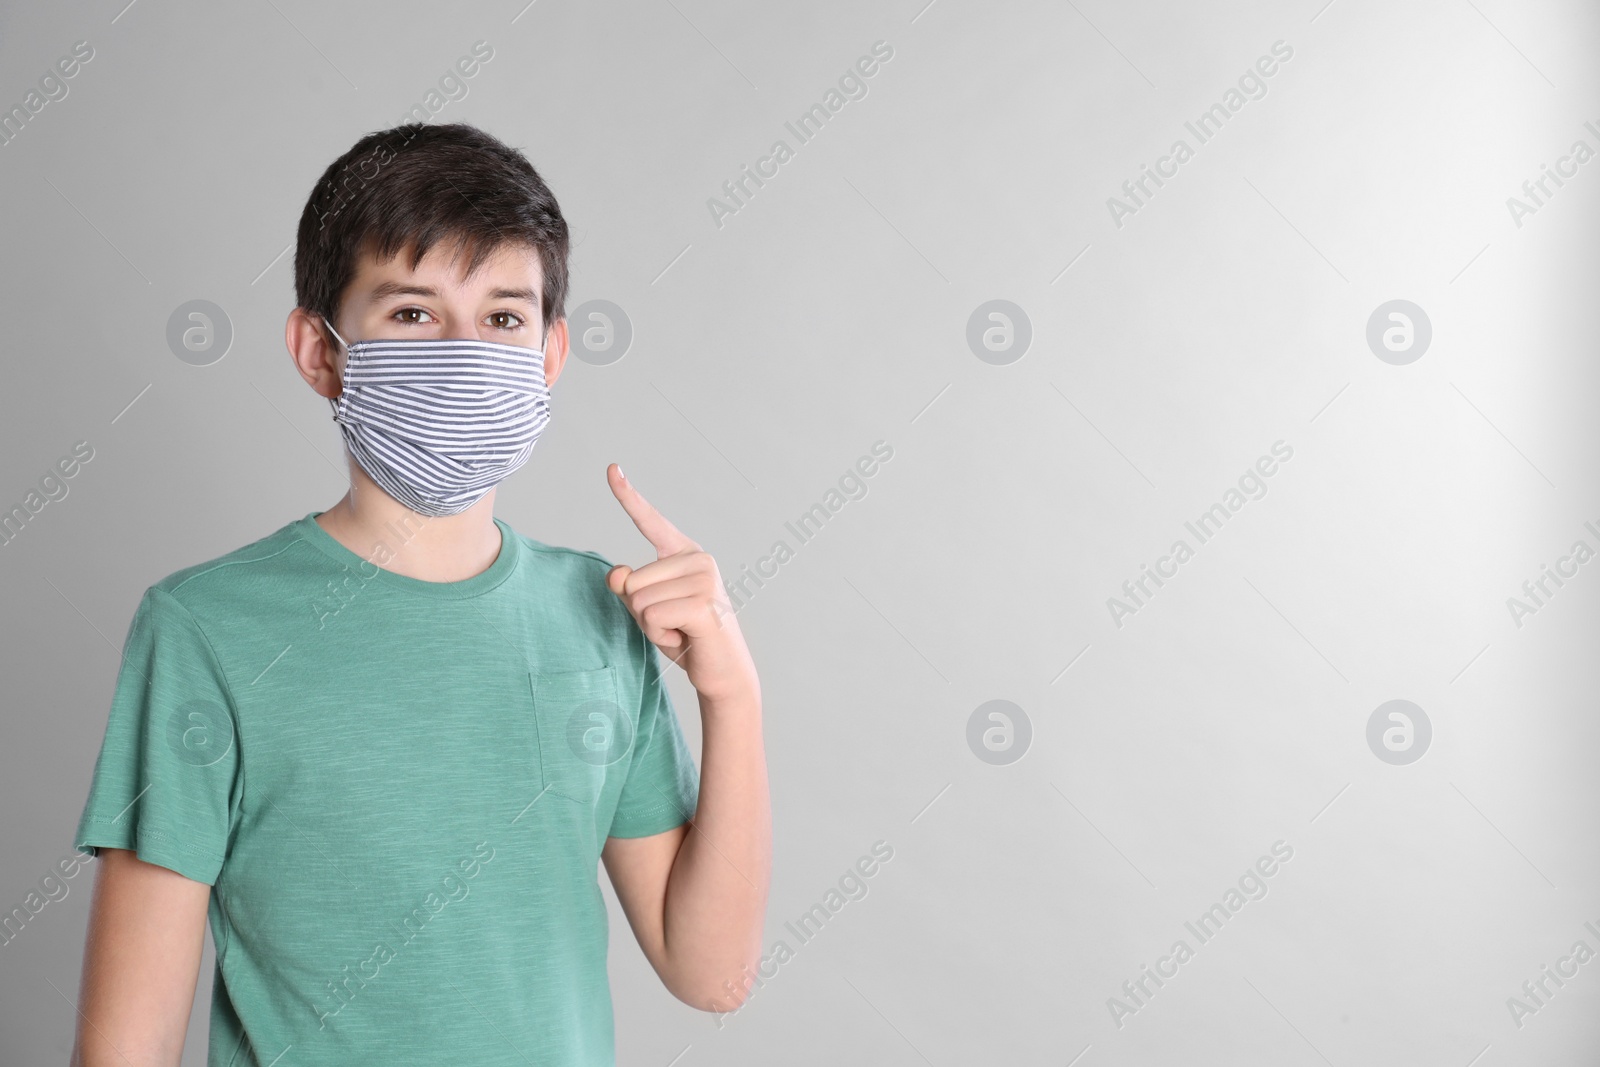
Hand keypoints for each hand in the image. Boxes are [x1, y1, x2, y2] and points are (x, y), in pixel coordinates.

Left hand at [603, 464, 757, 705]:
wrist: (722, 673)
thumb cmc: (686, 638)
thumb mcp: (648, 611)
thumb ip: (628, 589)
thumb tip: (616, 574)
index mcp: (685, 554)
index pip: (650, 521)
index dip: (628, 496)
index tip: (611, 467)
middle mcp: (698, 559)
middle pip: (632, 579)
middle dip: (641, 612)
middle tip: (673, 625)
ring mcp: (704, 579)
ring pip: (639, 599)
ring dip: (651, 627)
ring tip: (680, 632)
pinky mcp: (703, 604)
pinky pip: (651, 616)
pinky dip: (660, 636)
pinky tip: (685, 639)